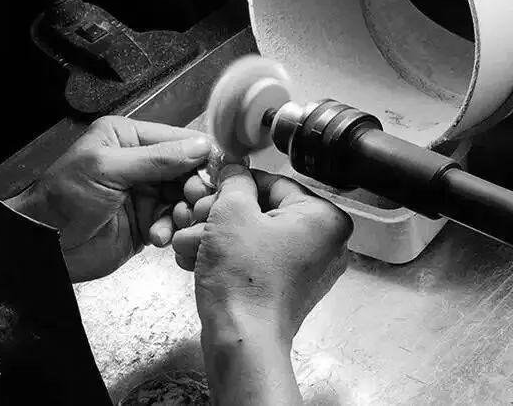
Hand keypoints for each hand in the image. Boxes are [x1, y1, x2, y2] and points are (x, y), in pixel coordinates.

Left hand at [12, 116, 210, 281]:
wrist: (46, 245)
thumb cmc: (64, 198)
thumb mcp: (108, 169)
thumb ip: (156, 158)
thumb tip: (200, 147)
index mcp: (129, 138)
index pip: (179, 140)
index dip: (201, 157)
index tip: (218, 173)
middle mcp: (142, 163)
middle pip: (188, 171)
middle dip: (195, 189)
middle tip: (194, 203)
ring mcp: (146, 194)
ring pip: (185, 199)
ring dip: (184, 212)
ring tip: (176, 222)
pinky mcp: (147, 222)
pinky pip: (173, 223)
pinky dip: (170, 231)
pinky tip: (157, 237)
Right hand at [172, 165, 352, 403]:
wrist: (241, 341)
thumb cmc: (244, 279)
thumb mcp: (232, 212)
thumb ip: (234, 180)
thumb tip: (235, 170)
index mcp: (324, 218)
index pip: (274, 182)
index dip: (235, 184)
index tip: (210, 188)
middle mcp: (324, 243)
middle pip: (262, 211)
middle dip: (219, 215)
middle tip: (194, 218)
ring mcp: (306, 269)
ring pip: (253, 236)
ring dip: (215, 236)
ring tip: (187, 243)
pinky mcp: (286, 289)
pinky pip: (255, 259)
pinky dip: (227, 257)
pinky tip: (195, 259)